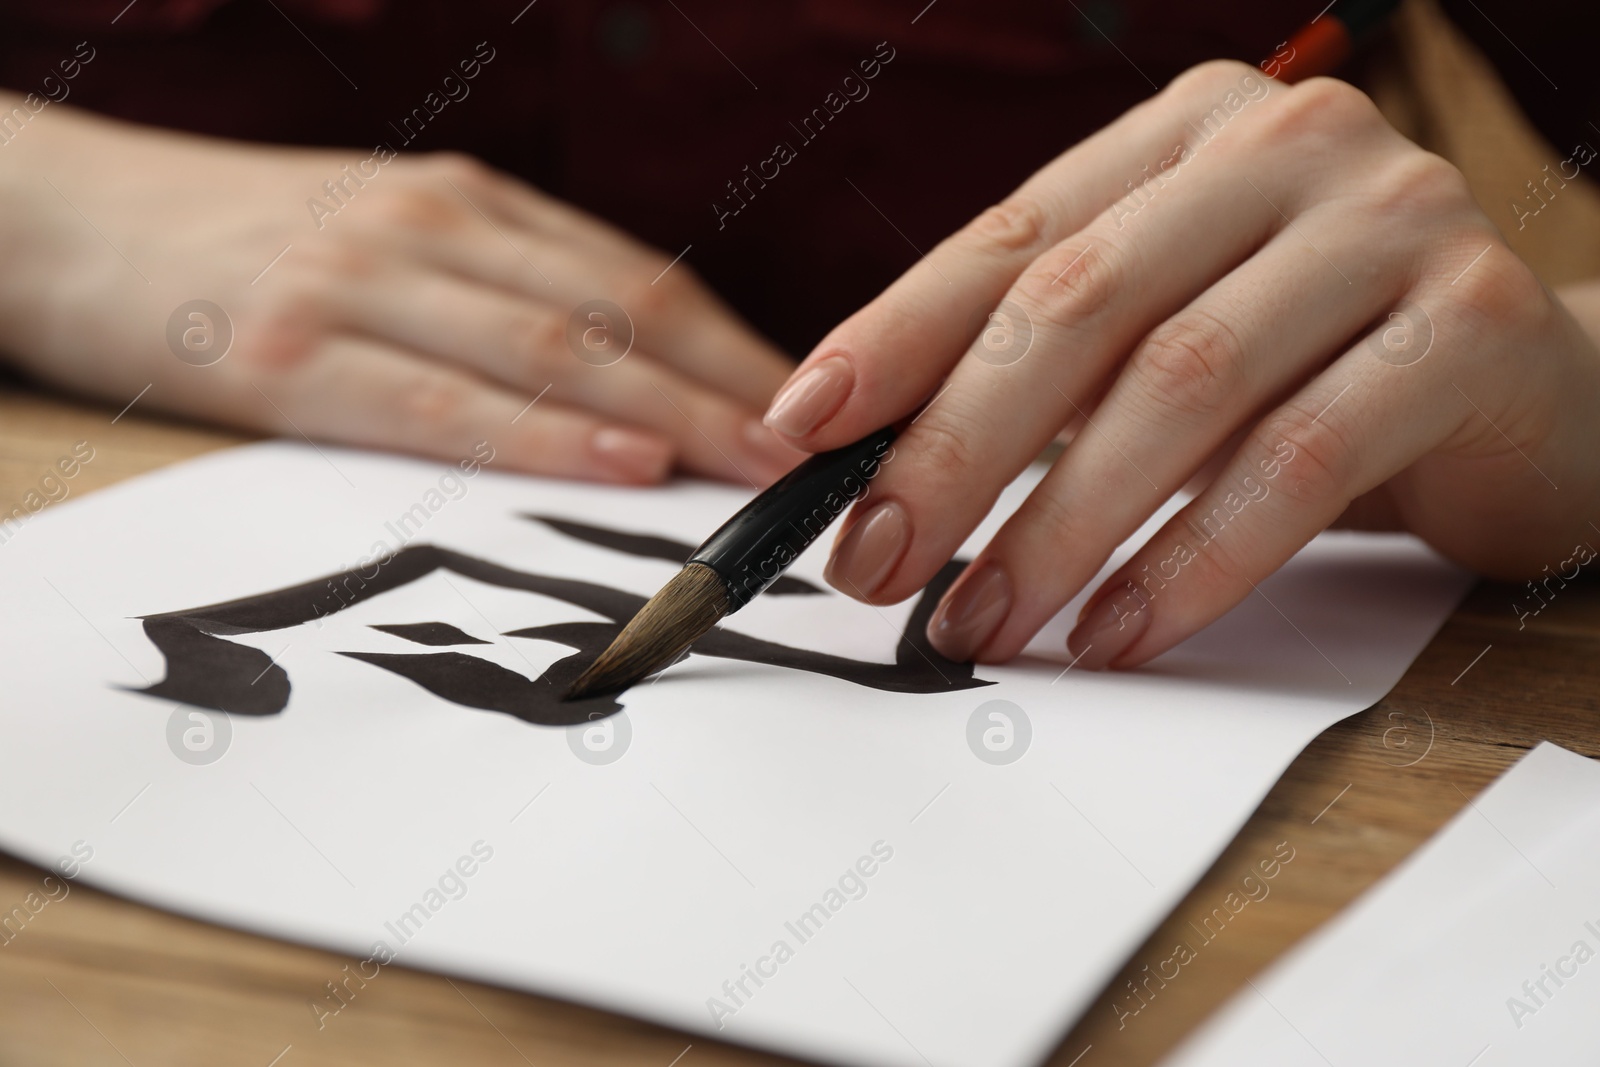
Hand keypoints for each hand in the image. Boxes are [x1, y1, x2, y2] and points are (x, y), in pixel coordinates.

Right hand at [0, 95, 800, 484]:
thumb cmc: (249, 246)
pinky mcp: (297, 352)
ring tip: (761, 473)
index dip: (738, 348)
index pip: (638, 279)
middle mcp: (435, 229)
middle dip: (735, 391)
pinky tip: (625, 461)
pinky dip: (547, 435)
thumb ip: (499, 293)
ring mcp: (366, 282)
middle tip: (823, 459)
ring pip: (558, 352)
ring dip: (676, 414)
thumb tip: (633, 385)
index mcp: (469, 204)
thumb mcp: (390, 239)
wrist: (64, 217)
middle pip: (622, 314)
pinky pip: (448, 401)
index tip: (817, 413)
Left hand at [762, 61, 1599, 668]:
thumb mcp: (1170, 341)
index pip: (1009, 241)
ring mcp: (1389, 221)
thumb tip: (873, 475)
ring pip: (1180, 383)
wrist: (1534, 392)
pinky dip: (1191, 561)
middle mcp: (1285, 148)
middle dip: (955, 451)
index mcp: (1185, 136)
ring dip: (1058, 525)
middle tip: (875, 562)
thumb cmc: (1319, 367)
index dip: (893, 340)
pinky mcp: (1471, 325)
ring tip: (981, 619)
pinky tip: (1116, 630)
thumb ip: (1050, 376)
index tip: (800, 434)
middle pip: (1078, 307)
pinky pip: (1299, 458)